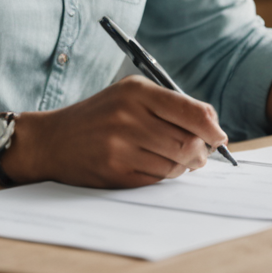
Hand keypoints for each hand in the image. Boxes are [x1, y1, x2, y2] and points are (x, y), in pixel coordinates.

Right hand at [5, 76, 226, 186]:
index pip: (193, 112)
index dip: (213, 129)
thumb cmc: (100, 116)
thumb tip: (213, 127)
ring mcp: (120, 147)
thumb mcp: (131, 95)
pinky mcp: (114, 172)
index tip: (219, 137)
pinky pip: (156, 180)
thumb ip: (171, 105)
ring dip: (184, 167)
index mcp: (137, 92)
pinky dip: (163, 176)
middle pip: (188, 143)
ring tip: (177, 160)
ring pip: (175, 165)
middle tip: (201, 155)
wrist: (52, 140)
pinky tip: (154, 166)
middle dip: (202, 153)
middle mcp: (128, 117)